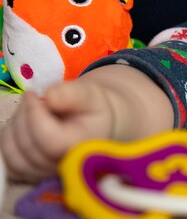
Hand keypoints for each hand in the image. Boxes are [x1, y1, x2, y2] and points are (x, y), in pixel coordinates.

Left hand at [0, 64, 172, 182]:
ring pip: (13, 154)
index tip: (35, 94)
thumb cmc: (92, 110)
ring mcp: (45, 174)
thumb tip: (49, 96)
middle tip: (34, 98)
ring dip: (14, 127)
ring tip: (29, 111)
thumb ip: (73, 94)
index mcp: (83, 148)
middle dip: (24, 116)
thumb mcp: (91, 95)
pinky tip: (23, 126)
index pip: (49, 140)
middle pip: (28, 146)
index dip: (34, 115)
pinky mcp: (30, 176)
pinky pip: (7, 161)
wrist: (94, 126)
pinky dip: (9, 140)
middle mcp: (64, 167)